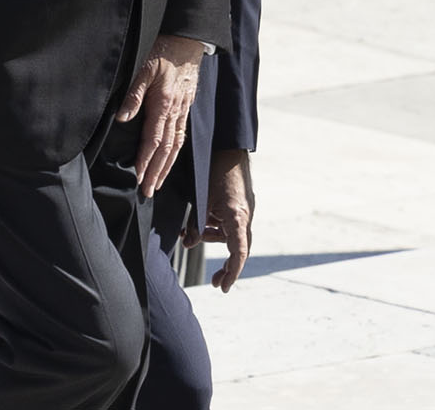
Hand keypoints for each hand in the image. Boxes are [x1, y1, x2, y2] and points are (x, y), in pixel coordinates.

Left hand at [116, 35, 205, 195]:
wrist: (188, 40)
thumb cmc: (164, 52)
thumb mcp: (144, 68)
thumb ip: (133, 94)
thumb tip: (122, 118)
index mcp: (163, 104)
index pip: (153, 139)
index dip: (145, 160)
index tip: (138, 177)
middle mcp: (175, 111)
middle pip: (167, 149)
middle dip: (157, 172)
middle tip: (148, 191)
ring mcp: (183, 110)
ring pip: (176, 144)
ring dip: (167, 166)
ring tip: (158, 183)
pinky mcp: (186, 106)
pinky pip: (182, 133)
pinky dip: (176, 151)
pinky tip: (170, 158)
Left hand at [190, 147, 252, 291]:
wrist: (228, 146)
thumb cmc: (215, 171)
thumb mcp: (202, 200)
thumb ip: (197, 225)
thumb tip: (189, 243)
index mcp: (237, 217)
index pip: (238, 253)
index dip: (232, 273)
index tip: (223, 288)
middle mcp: (245, 215)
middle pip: (239, 249)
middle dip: (227, 266)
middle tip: (216, 283)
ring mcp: (244, 209)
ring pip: (232, 235)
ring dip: (215, 241)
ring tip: (192, 238)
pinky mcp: (240, 203)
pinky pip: (230, 223)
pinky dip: (217, 228)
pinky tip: (202, 224)